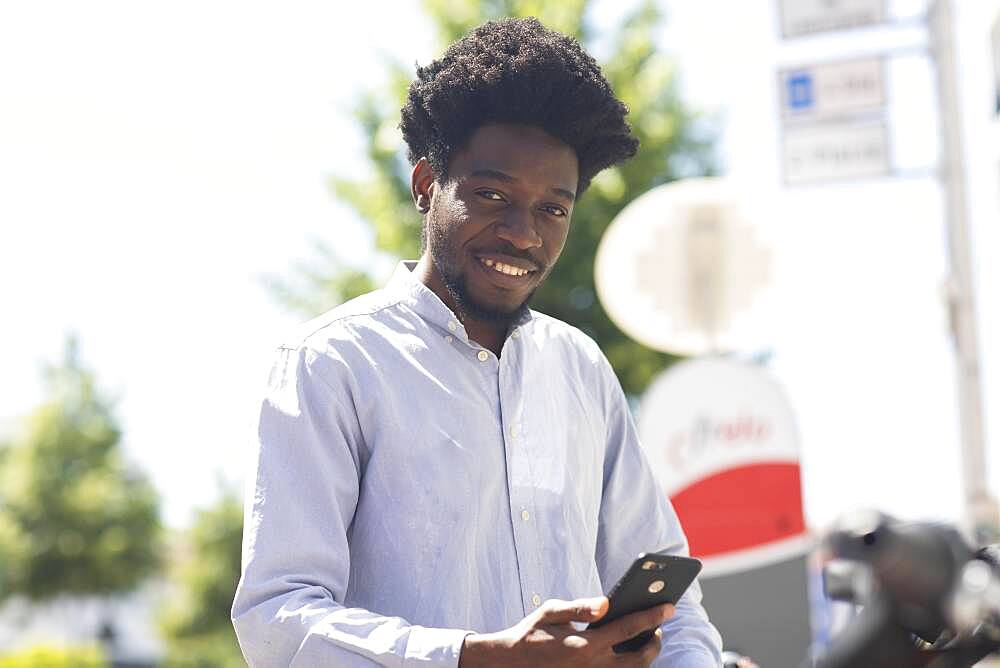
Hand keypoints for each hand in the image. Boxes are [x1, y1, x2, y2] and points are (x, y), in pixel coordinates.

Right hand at [458, 596, 674, 666]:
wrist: (510, 664)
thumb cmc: (531, 634)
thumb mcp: (551, 612)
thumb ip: (580, 607)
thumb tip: (606, 603)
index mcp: (585, 645)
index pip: (629, 629)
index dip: (652, 616)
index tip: (669, 606)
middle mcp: (593, 667)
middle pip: (640, 659)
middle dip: (655, 642)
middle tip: (658, 628)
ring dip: (644, 657)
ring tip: (646, 641)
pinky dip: (627, 666)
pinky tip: (627, 654)